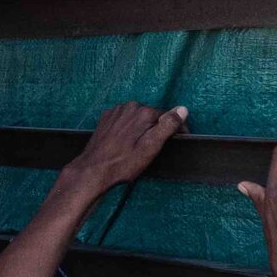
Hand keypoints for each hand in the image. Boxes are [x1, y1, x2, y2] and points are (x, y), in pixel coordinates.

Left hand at [66, 102, 186, 194]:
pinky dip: (129, 128)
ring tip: (140, 147)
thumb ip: (167, 126)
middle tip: (156, 148)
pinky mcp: (107, 118)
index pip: (168, 116)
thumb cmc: (124, 162)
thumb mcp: (151, 147)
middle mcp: (129, 106)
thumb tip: (182, 109)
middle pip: (152, 116)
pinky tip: (126, 142)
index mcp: (143, 112)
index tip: (179, 141)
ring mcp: (116, 111)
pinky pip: (125, 119)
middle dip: (157, 128)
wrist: (94, 170)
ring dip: (142, 128)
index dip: (176, 129)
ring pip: (138, 117)